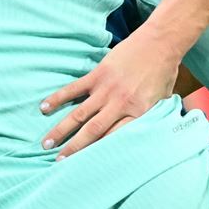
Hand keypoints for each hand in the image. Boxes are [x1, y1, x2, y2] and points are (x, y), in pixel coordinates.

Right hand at [40, 30, 180, 158]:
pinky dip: (58, 98)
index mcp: (139, 113)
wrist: (161, 43)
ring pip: (79, 114)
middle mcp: (121, 104)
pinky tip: (44, 108)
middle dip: (74, 148)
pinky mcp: (98, 75)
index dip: (98, 153)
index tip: (85, 165)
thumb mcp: (163, 101)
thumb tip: (143, 133)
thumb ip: (150, 117)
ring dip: (61, 129)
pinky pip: (74, 89)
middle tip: (58, 161)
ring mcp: (107, 89)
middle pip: (92, 131)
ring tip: (46, 144)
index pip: (114, 138)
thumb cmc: (164, 72)